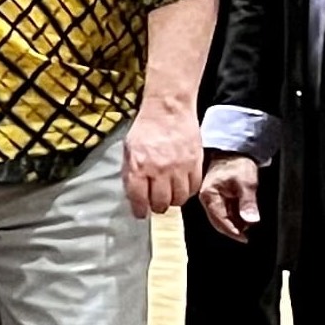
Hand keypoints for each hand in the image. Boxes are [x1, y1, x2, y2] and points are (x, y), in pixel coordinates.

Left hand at [123, 97, 202, 219]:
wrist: (168, 110)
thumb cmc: (146, 128)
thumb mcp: (129, 150)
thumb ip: (130, 172)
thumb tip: (134, 195)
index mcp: (139, 166)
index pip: (138, 198)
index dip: (139, 210)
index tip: (140, 214)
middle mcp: (159, 170)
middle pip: (161, 203)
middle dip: (157, 207)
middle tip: (156, 205)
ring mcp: (179, 167)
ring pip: (179, 199)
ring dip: (173, 201)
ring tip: (169, 196)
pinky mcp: (195, 163)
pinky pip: (193, 188)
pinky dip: (187, 192)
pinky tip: (182, 188)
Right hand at [199, 156, 263, 243]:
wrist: (234, 152)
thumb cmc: (237, 164)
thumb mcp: (246, 183)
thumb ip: (248, 203)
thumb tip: (250, 220)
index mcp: (208, 196)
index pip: (219, 220)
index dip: (232, 231)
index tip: (244, 238)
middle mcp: (206, 198)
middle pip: (217, 221)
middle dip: (232, 229)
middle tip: (247, 236)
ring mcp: (210, 198)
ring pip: (221, 218)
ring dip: (234, 223)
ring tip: (248, 225)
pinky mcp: (216, 197)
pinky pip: (223, 211)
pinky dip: (233, 216)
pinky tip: (243, 217)